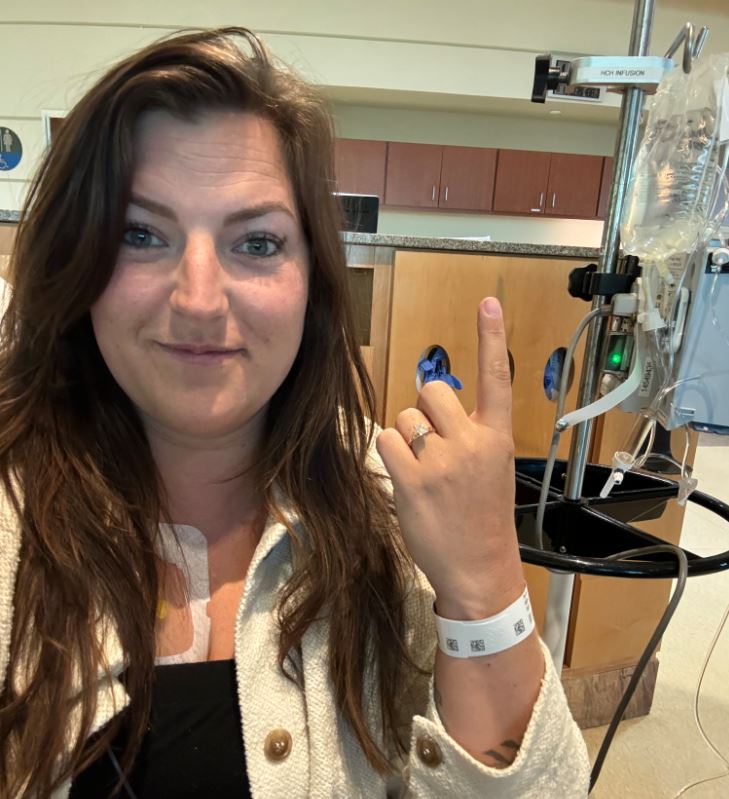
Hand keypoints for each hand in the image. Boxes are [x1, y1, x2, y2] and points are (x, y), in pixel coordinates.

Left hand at [376, 297, 523, 616]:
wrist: (480, 568)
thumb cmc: (482, 517)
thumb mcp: (490, 469)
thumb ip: (468, 433)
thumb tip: (430, 405)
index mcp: (496, 437)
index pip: (497, 378)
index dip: (491, 338)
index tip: (488, 302)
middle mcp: (472, 442)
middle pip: (432, 391)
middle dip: (425, 412)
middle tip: (433, 446)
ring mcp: (442, 461)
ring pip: (405, 416)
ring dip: (406, 437)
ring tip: (423, 470)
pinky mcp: (412, 479)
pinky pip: (386, 441)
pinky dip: (390, 456)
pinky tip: (406, 480)